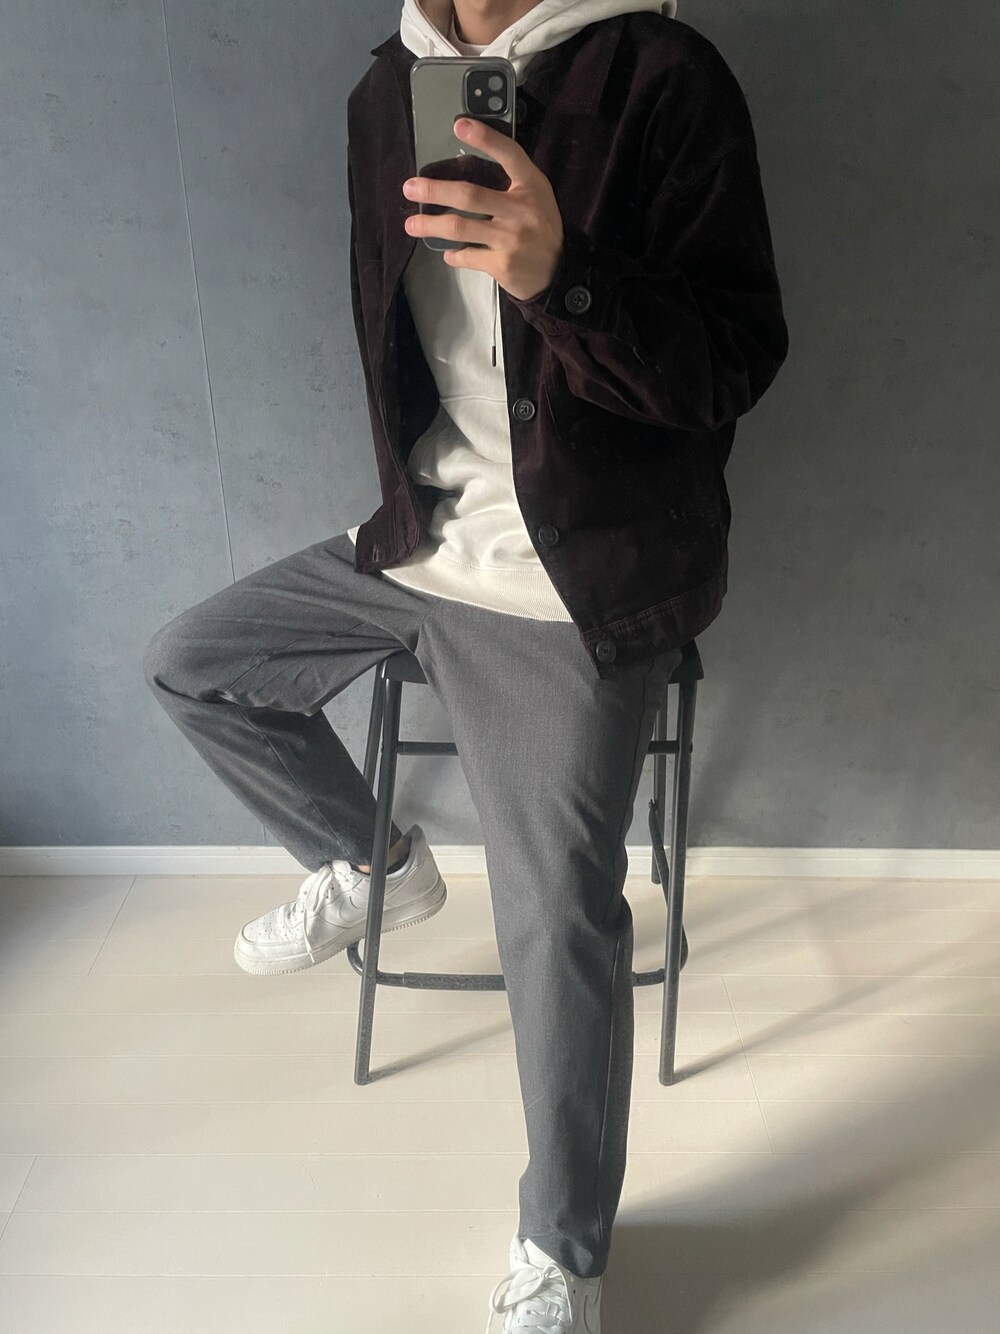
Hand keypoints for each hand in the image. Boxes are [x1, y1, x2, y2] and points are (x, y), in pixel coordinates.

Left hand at [402, 116, 563, 301]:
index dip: (486, 138)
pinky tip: (448, 252)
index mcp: (531, 186)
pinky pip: (467, 256)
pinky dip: (453, 255)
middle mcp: (521, 210)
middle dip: (436, 190)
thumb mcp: (536, 195)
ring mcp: (510, 239)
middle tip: (410, 187)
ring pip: (460, 228)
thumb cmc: (540, 227)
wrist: (558, 272)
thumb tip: (464, 164)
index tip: (459, 124)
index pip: (509, 155)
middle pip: (470, 195)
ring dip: (431, 225)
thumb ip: (511, 179)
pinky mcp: (502, 265)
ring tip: (412, 224)